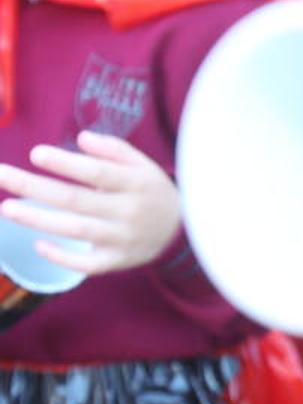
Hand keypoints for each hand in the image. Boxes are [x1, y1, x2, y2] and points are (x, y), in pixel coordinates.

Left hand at [0, 132, 180, 274]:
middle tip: (1, 175)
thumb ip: (114, 149)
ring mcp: (123, 239)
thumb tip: (80, 139)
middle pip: (76, 200)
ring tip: (7, 207)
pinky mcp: (118, 261)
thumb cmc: (152, 191)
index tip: (35, 154)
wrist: (183, 232)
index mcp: (137, 183)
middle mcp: (130, 212)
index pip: (98, 173)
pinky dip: (62, 257)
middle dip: (35, 188)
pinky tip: (37, 245)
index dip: (66, 164)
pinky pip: (87, 264)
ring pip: (76, 230)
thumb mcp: (144, 164)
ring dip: (39, 220)